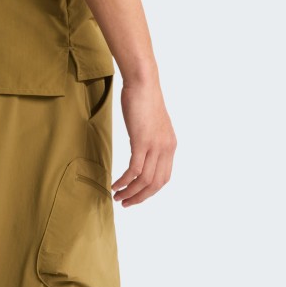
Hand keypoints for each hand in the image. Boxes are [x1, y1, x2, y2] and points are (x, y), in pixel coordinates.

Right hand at [112, 74, 175, 205]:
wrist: (143, 83)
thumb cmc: (143, 99)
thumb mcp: (151, 125)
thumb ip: (149, 141)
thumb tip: (140, 151)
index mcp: (170, 146)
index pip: (163, 178)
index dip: (149, 192)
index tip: (136, 196)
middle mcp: (166, 149)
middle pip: (155, 184)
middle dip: (140, 197)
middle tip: (125, 203)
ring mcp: (155, 146)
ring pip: (144, 180)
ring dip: (130, 192)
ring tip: (117, 196)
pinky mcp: (142, 141)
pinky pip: (134, 170)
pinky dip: (124, 181)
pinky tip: (115, 184)